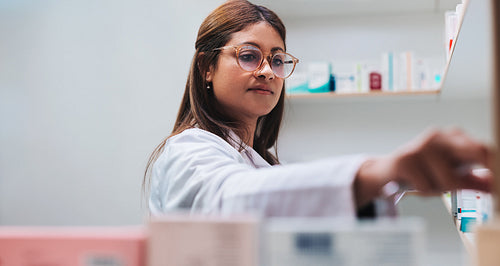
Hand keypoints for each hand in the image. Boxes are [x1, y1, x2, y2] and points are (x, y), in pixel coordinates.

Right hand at [355, 128, 492, 206]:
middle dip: (475, 178)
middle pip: (475, 154)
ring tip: (428, 184)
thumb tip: (495, 184)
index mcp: (453, 136)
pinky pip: (426, 186)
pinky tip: (413, 184)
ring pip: (449, 181)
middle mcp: (439, 136)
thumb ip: (472, 180)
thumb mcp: (449, 176)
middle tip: (471, 189)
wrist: (384, 172)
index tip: (497, 183)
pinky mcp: (405, 159)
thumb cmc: (420, 173)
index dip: (493, 167)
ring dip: (439, 189)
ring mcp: (422, 146)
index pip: (483, 149)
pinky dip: (423, 192)